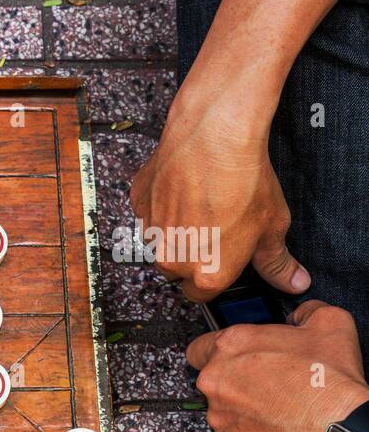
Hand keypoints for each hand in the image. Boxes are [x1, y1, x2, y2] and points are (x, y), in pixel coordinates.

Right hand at [130, 99, 308, 302]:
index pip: (202, 295)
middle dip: (194, 255)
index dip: (215, 277)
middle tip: (217, 228)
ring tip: (203, 203)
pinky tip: (186, 186)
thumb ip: (277, 262)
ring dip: (177, 230)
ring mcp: (151, 232)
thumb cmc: (242, 181)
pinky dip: (164, 203)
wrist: (213, 137)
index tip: (225, 262)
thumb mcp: (273, 226)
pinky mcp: (139, 204)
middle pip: (178, 269)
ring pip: (162, 241)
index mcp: (206, 275)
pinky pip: (150, 211)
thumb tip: (293, 281)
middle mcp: (172, 261)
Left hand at [188, 301, 368, 431]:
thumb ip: (304, 313)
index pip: (200, 348)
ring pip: (222, 413)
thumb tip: (299, 317)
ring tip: (276, 411)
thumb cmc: (330, 383)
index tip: (233, 360)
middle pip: (213, 382)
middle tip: (266, 387)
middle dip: (235, 384)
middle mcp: (216, 381)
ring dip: (243, 411)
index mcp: (231, 346)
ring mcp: (219, 417)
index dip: (217, 354)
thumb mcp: (329, 323)